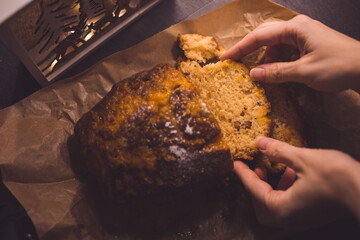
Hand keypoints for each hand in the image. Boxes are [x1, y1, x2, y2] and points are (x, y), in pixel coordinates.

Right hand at [221, 15, 359, 91]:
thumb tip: (253, 74)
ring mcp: (304, 36)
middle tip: (236, 64)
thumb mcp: (303, 72)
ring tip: (265, 75)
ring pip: (276, 46)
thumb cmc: (339, 66)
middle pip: (266, 37)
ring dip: (268, 61)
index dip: (240, 48)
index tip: (225, 58)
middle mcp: (298, 28)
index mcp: (295, 29)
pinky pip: (287, 52)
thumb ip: (276, 73)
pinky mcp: (309, 44)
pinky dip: (280, 63)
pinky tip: (280, 74)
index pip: (259, 36)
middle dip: (251, 51)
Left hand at [234, 137, 359, 228]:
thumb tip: (260, 143)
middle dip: (255, 185)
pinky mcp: (310, 216)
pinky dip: (284, 190)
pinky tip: (293, 173)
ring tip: (276, 167)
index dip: (243, 174)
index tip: (235, 163)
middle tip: (257, 167)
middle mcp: (288, 219)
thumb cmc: (335, 177)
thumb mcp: (302, 158)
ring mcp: (300, 219)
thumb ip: (278, 151)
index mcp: (281, 208)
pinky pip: (288, 206)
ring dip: (271, 186)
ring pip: (274, 206)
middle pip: (260, 205)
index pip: (254, 189)